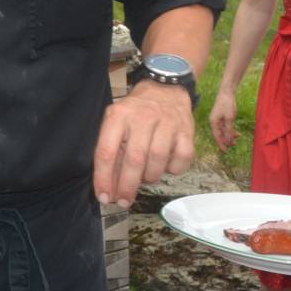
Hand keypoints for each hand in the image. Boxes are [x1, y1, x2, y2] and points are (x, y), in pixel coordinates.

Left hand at [93, 80, 194, 207]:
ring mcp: (167, 123)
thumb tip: (108, 187)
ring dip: (150, 177)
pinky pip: (180, 160)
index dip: (103, 178)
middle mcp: (142, 117)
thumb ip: (112, 150)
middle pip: (133, 160)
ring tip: (146, 178)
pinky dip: (172, 170)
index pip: (106, 151)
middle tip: (123, 201)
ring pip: (157, 161)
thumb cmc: (135, 113)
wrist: (165, 89)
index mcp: (118, 116)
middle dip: (127, 186)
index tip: (104, 197)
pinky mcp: (187, 131)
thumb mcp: (116, 123)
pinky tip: (166, 167)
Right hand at [208, 89, 237, 150]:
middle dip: (226, 140)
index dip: (221, 144)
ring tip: (237, 138)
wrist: (227, 93)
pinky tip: (236, 132)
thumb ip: (229, 130)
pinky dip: (230, 130)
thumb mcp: (230, 119)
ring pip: (223, 130)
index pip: (217, 136)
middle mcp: (214, 122)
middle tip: (234, 146)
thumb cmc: (227, 105)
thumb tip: (229, 140)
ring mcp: (218, 119)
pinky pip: (225, 126)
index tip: (226, 151)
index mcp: (213, 122)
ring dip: (230, 135)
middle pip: (220, 134)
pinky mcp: (222, 116)